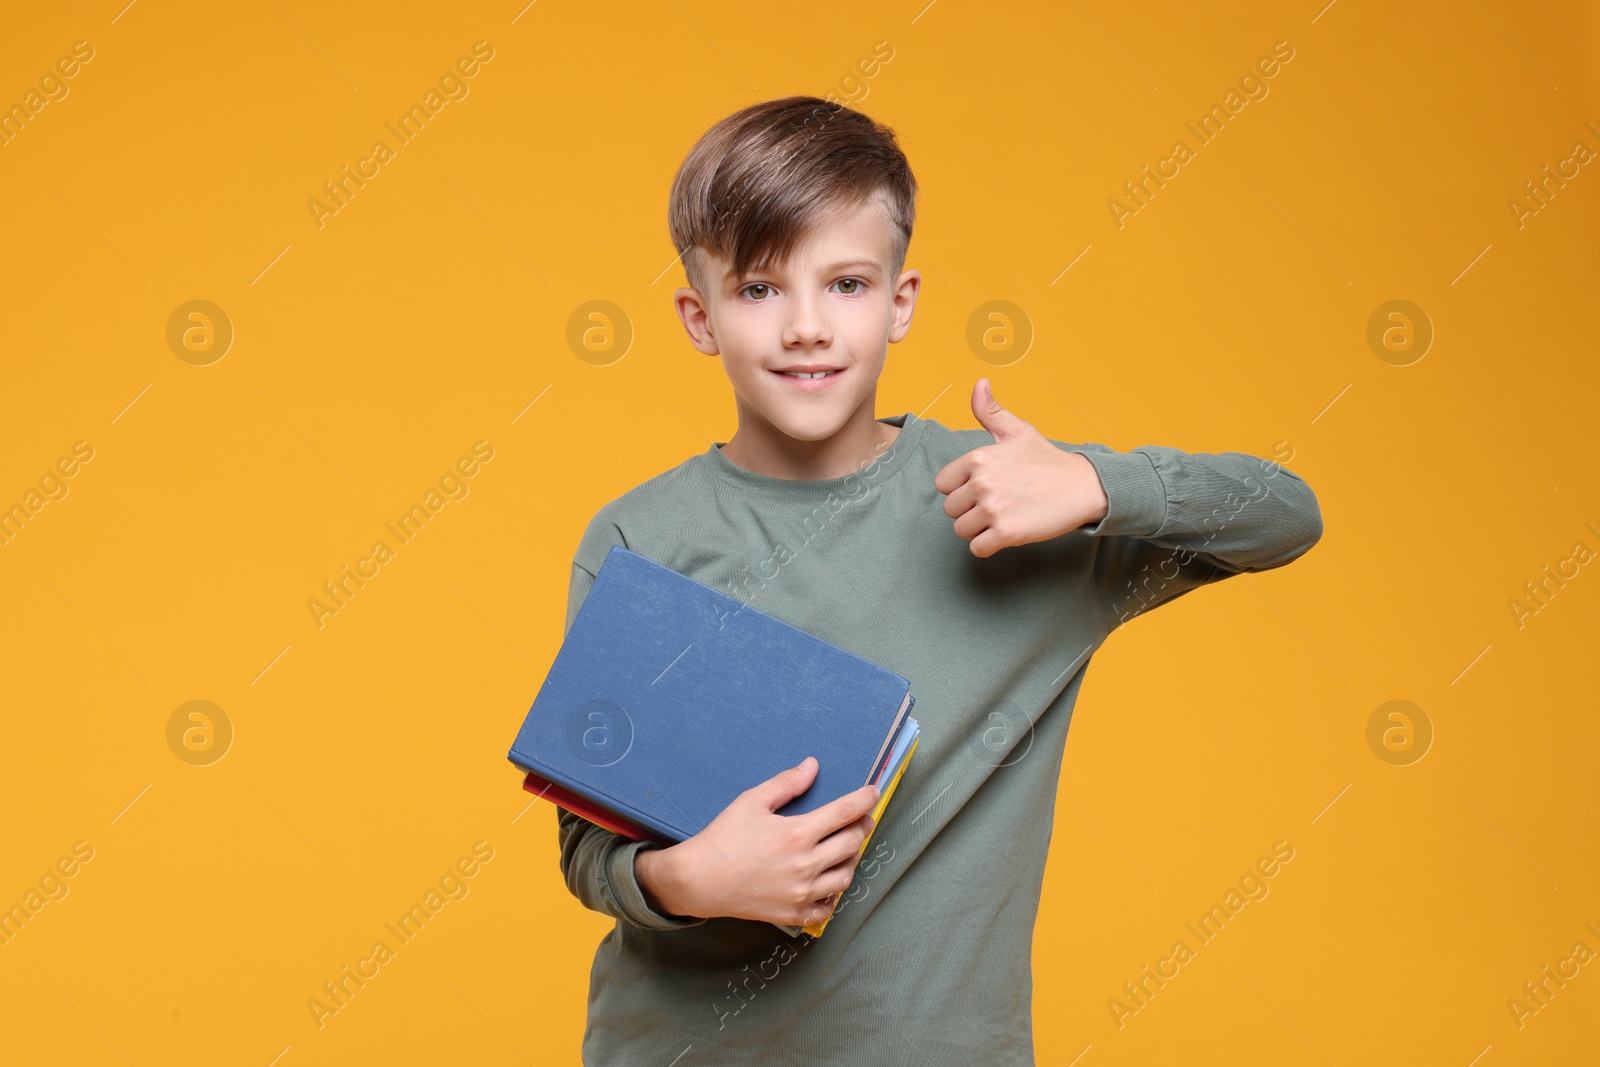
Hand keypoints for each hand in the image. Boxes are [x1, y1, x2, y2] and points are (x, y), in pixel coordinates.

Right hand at [636, 756, 878, 926]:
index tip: (873, 793)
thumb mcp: (751, 801)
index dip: (865, 800)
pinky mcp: (793, 913)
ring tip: (846, 847)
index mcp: (798, 834)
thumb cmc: (724, 838)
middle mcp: (806, 865)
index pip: (845, 813)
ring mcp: (801, 893)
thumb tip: (812, 766)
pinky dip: (834, 893)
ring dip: (851, 858)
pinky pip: (828, 907)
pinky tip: (829, 881)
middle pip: (852, 843)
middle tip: (861, 819)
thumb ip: (786, 783)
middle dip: (862, 827)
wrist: (698, 880)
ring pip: (846, 875)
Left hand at [934, 378, 1109, 557]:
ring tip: (1003, 517)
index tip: (983, 487)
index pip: (943, 484)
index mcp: (978, 458)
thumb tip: (979, 382)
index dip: (960, 488)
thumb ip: (990, 411)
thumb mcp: (1017, 430)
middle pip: (951, 509)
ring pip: (962, 530)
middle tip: (997, 503)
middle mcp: (981, 483)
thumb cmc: (1047, 460)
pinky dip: (989, 546)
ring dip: (979, 529)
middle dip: (969, 510)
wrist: (1082, 486)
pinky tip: (1006, 532)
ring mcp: (993, 509)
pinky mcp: (1006, 533)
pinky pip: (978, 548)